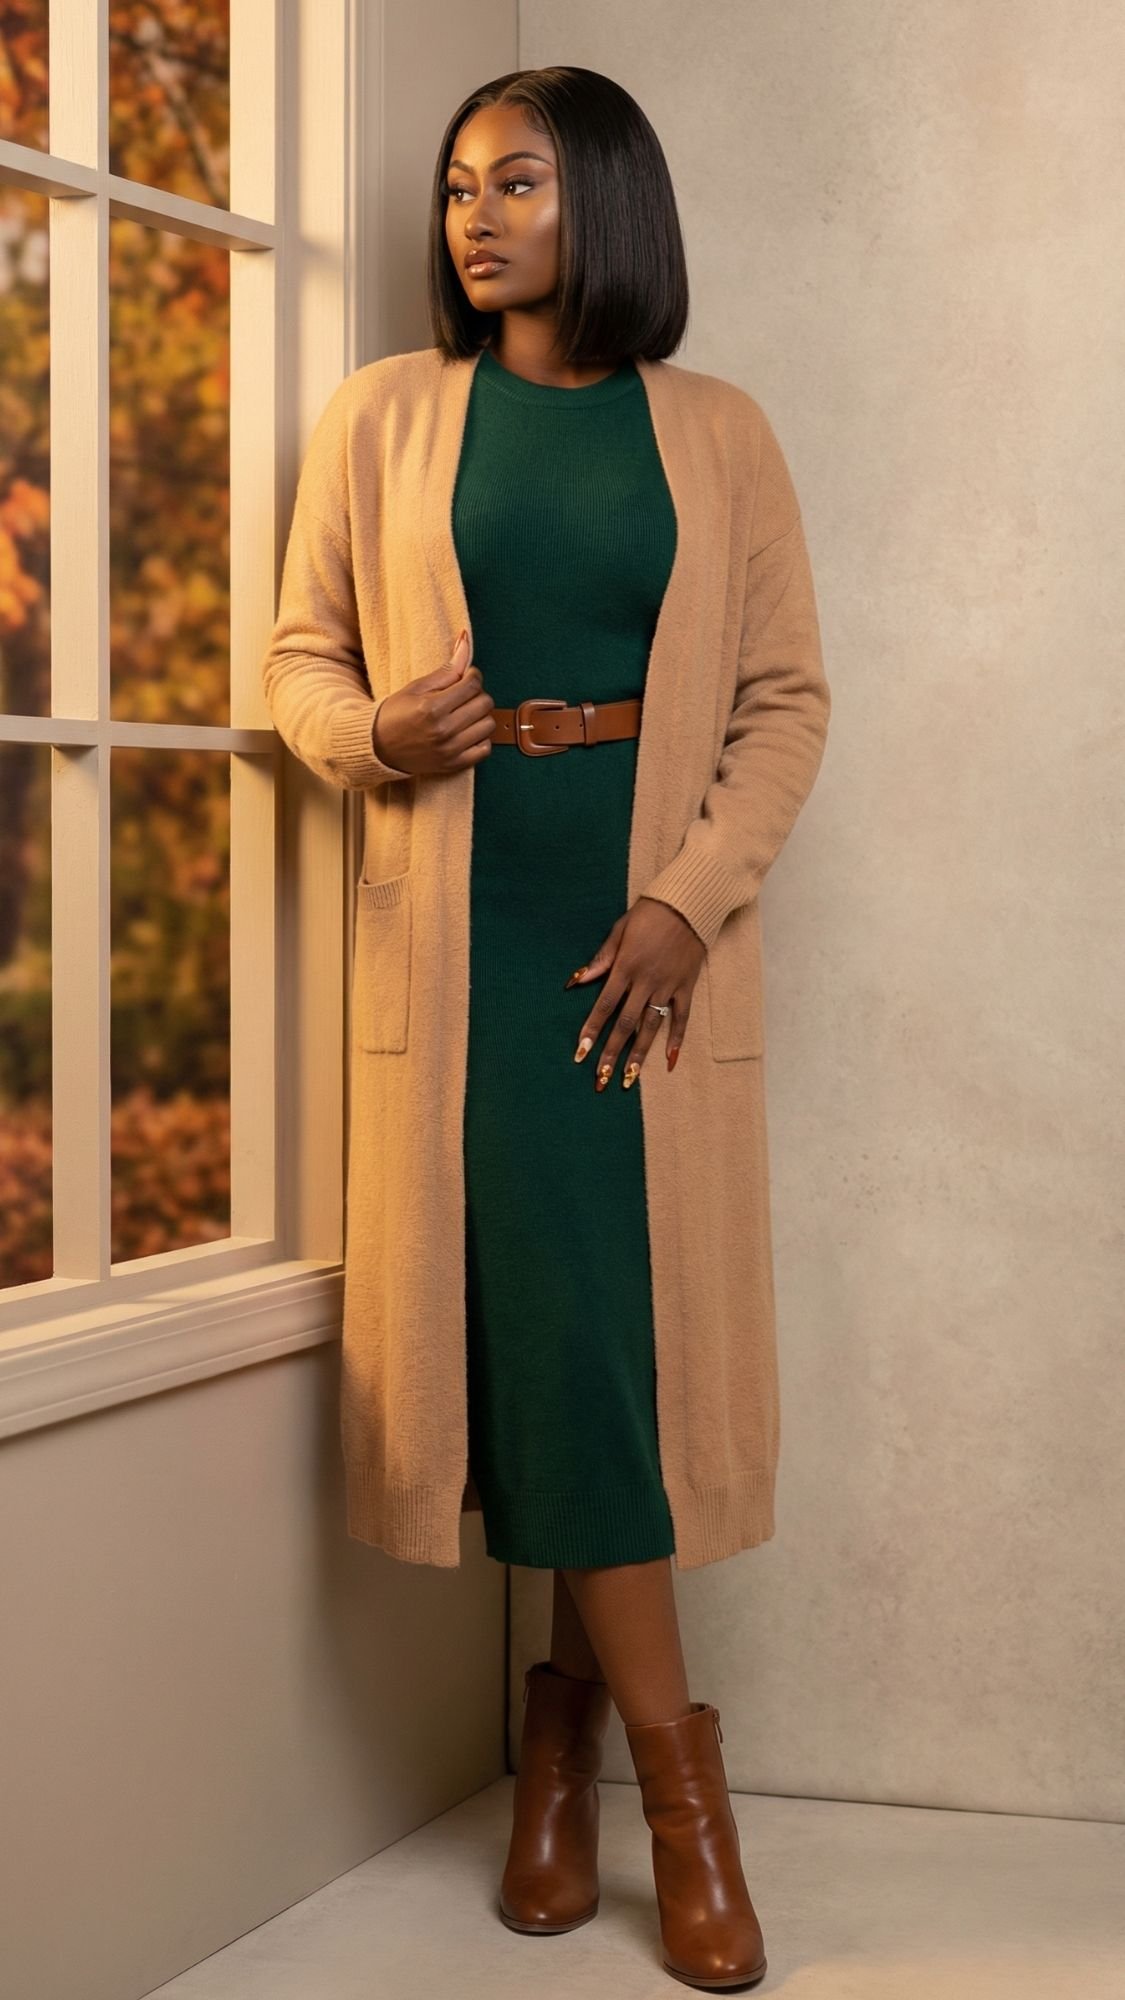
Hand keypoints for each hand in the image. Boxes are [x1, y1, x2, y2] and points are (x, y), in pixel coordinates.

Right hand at [372, 630, 494, 773]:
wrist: (378, 747)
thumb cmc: (395, 713)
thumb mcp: (417, 687)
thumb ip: (447, 668)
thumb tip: (466, 641)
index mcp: (432, 707)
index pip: (473, 684)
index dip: (473, 676)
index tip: (466, 677)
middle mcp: (444, 730)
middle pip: (484, 703)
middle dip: (477, 694)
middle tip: (463, 695)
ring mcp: (450, 750)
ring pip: (488, 725)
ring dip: (480, 716)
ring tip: (464, 713)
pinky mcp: (453, 764)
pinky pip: (485, 749)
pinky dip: (480, 739)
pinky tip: (466, 732)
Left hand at [565, 897, 705, 1086]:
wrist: (689, 903)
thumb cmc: (650, 913)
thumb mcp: (619, 930)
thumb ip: (601, 959)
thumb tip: (576, 981)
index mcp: (626, 966)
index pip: (604, 1005)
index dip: (591, 1031)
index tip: (580, 1054)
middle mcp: (645, 981)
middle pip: (625, 1024)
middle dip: (611, 1053)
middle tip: (600, 1079)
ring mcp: (668, 986)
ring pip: (651, 1027)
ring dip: (639, 1055)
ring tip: (628, 1079)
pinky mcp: (686, 986)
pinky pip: (681, 1018)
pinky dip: (676, 1039)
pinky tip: (670, 1061)